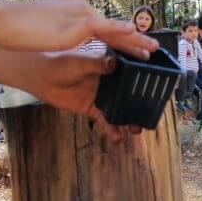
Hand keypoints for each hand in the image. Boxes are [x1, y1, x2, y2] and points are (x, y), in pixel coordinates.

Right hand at [0, 0, 156, 57]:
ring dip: (134, 40)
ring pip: (113, 30)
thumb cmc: (26, 19)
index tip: (142, 47)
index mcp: (82, 13)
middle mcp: (85, 12)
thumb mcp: (53, 10)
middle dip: (135, 41)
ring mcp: (82, 17)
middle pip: (115, 30)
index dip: (126, 38)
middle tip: (154, 49)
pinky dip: (117, 30)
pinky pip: (101, 28)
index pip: (108, 29)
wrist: (7, 20)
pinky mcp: (75, 24)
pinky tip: (131, 31)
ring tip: (151, 48)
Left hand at [27, 51, 141, 142]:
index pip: (132, 71)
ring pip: (121, 109)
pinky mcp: (92, 108)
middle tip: (152, 114)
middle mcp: (110, 81)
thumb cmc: (61, 63)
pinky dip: (112, 129)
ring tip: (137, 130)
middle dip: (141, 104)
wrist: (42, 77)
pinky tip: (117, 138)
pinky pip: (106, 120)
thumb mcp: (81, 62)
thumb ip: (98, 65)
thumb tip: (114, 64)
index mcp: (110, 65)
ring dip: (129, 119)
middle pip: (130, 93)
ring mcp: (102, 95)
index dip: (144, 78)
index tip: (159, 85)